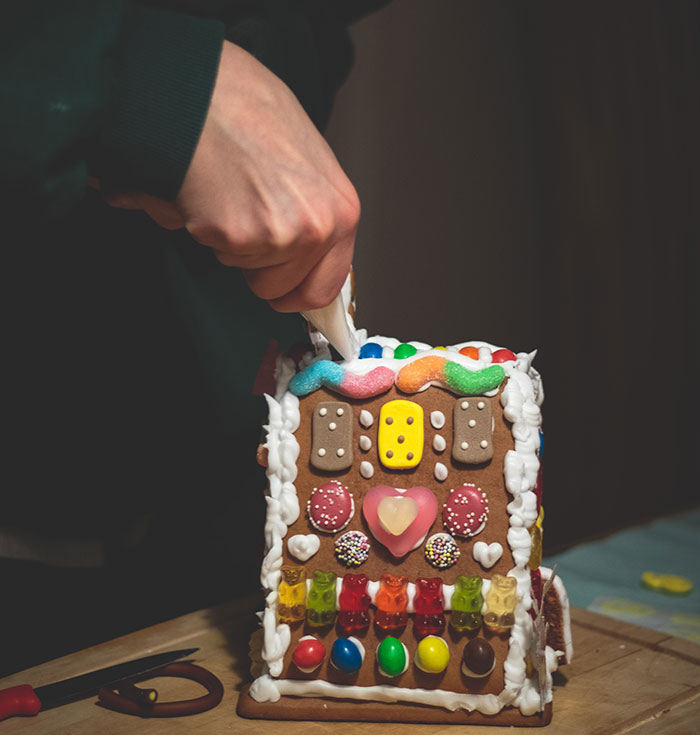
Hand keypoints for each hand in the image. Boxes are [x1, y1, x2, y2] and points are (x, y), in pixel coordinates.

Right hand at [101, 41, 358, 312]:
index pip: (325, 287)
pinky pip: (214, 251)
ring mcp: (279, 235)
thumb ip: (310, 210)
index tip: (282, 294)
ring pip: (242, 269)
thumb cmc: (246, 106)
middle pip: (280, 288)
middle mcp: (318, 227)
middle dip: (256, 267)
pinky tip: (205, 188)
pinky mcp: (237, 236)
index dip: (296, 293)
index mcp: (341, 210)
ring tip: (225, 189)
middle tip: (243, 219)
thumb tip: (302, 250)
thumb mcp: (305, 158)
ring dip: (228, 241)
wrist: (199, 86)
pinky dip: (201, 227)